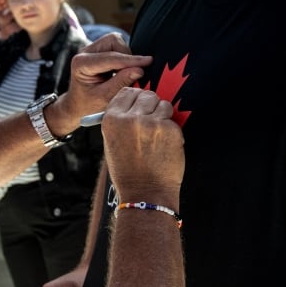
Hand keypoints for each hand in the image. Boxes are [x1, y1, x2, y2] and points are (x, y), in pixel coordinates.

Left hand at [50, 33, 150, 129]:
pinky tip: (123, 72)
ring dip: (126, 57)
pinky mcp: (100, 50)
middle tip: (134, 74)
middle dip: (127, 56)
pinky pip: (118, 47)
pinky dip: (125, 58)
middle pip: (113, 41)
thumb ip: (121, 83)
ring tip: (125, 75)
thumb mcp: (105, 98)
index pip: (110, 57)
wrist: (78, 105)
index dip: (131, 60)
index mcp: (81, 63)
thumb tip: (139, 70)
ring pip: (117, 41)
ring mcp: (92, 49)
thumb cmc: (88, 105)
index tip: (148, 62)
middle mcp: (85, 52)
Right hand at [101, 88, 183, 203]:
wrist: (145, 194)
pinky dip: (171, 131)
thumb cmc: (128, 171)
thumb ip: (122, 120)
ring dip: (163, 115)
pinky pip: (173, 120)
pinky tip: (165, 146)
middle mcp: (130, 118)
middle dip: (151, 105)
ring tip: (158, 136)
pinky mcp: (170, 130)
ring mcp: (151, 123)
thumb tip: (137, 102)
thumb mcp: (113, 143)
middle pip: (146, 94)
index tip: (140, 105)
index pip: (127, 92)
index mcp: (112, 119)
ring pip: (163, 104)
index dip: (136, 98)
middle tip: (152, 120)